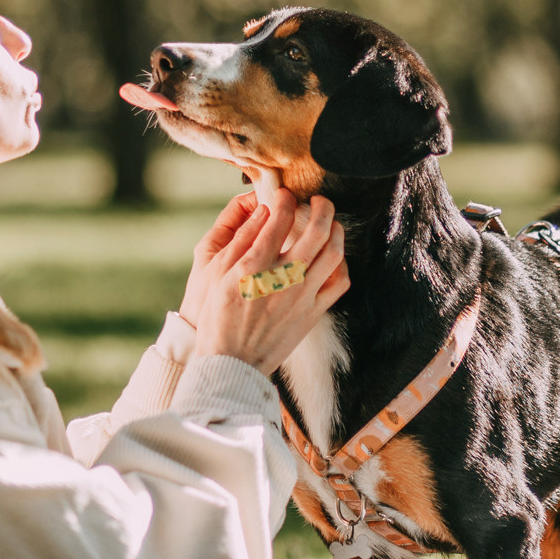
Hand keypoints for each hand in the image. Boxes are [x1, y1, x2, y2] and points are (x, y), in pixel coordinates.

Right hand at [190, 191, 348, 374]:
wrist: (233, 363)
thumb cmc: (219, 318)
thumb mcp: (217, 275)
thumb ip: (241, 241)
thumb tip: (262, 212)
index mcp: (255, 265)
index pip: (279, 217)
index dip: (284, 199)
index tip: (284, 195)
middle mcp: (284, 277)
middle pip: (317, 230)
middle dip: (322, 206)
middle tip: (319, 200)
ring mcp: (303, 296)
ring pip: (334, 253)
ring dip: (336, 231)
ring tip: (330, 224)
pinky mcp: (313, 313)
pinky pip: (340, 283)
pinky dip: (342, 265)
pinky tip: (334, 258)